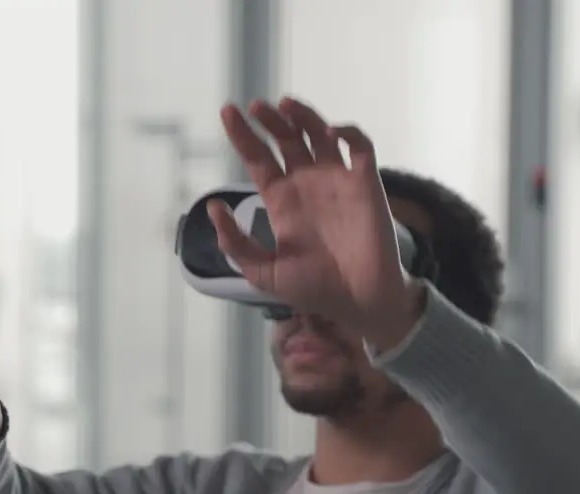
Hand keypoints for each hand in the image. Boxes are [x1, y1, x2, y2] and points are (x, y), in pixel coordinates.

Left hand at [208, 97, 419, 338]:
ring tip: (285, 105)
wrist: (358, 302)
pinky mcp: (365, 183)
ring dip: (303, 115)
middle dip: (270, 120)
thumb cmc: (313, 289)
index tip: (228, 112)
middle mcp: (307, 184)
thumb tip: (214, 208)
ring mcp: (337, 180)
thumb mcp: (263, 272)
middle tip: (256, 107)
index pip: (258, 157)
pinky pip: (359, 146)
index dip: (243, 135)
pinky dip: (347, 132)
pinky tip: (330, 132)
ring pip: (319, 133)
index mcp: (281, 201)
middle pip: (286, 139)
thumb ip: (236, 244)